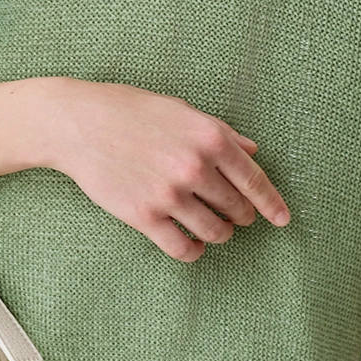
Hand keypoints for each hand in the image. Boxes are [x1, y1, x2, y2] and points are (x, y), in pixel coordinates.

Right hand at [43, 78, 289, 261]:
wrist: (78, 123)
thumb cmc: (130, 111)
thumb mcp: (181, 110)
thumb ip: (220, 132)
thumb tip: (251, 152)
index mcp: (209, 137)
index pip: (254, 180)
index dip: (272, 203)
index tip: (282, 219)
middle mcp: (194, 167)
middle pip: (237, 208)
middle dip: (241, 215)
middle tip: (235, 215)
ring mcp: (170, 194)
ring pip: (215, 232)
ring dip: (220, 233)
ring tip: (214, 227)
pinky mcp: (145, 216)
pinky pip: (183, 248)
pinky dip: (194, 250)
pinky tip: (191, 243)